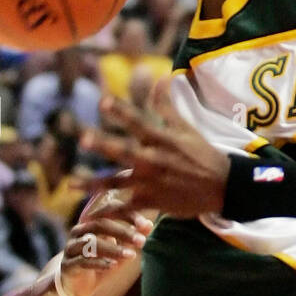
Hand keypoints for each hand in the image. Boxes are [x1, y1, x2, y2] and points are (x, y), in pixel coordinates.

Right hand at [57, 190, 153, 295]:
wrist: (76, 286)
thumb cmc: (100, 264)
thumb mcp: (119, 251)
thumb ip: (131, 239)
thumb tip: (150, 225)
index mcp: (92, 223)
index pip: (110, 210)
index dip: (128, 215)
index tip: (145, 225)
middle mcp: (79, 231)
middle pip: (99, 224)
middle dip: (122, 232)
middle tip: (141, 241)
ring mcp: (71, 248)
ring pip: (90, 243)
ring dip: (113, 249)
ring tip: (131, 255)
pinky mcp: (67, 265)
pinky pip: (82, 262)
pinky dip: (99, 263)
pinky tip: (113, 266)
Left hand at [82, 94, 230, 217]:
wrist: (223, 186)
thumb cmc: (203, 155)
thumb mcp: (186, 128)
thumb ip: (167, 105)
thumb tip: (161, 78)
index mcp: (161, 140)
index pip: (139, 122)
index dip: (121, 111)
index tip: (103, 101)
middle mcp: (153, 160)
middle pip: (123, 151)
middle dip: (103, 144)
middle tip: (82, 138)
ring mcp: (151, 183)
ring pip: (118, 182)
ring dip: (94, 183)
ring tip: (72, 184)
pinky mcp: (152, 202)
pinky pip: (127, 208)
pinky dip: (110, 213)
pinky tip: (92, 217)